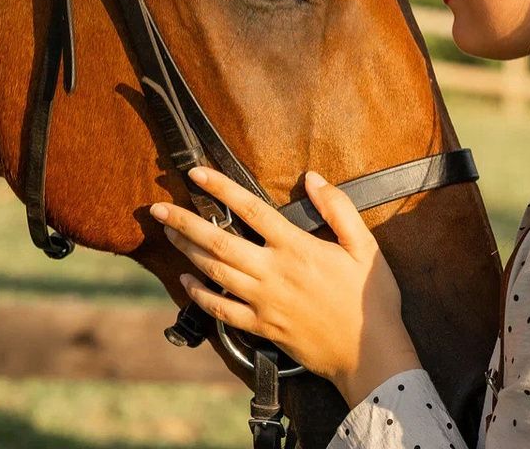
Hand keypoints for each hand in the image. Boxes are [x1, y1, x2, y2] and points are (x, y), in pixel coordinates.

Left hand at [149, 167, 422, 405]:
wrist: (371, 355)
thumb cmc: (370, 299)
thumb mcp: (365, 246)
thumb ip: (338, 208)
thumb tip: (312, 178)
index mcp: (297, 248)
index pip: (251, 210)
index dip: (222, 188)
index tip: (196, 173)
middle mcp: (273, 272)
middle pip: (218, 242)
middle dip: (185, 222)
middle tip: (158, 207)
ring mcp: (263, 302)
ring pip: (214, 272)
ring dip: (187, 250)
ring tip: (167, 232)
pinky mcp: (261, 326)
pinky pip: (221, 309)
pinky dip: (199, 295)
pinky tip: (186, 280)